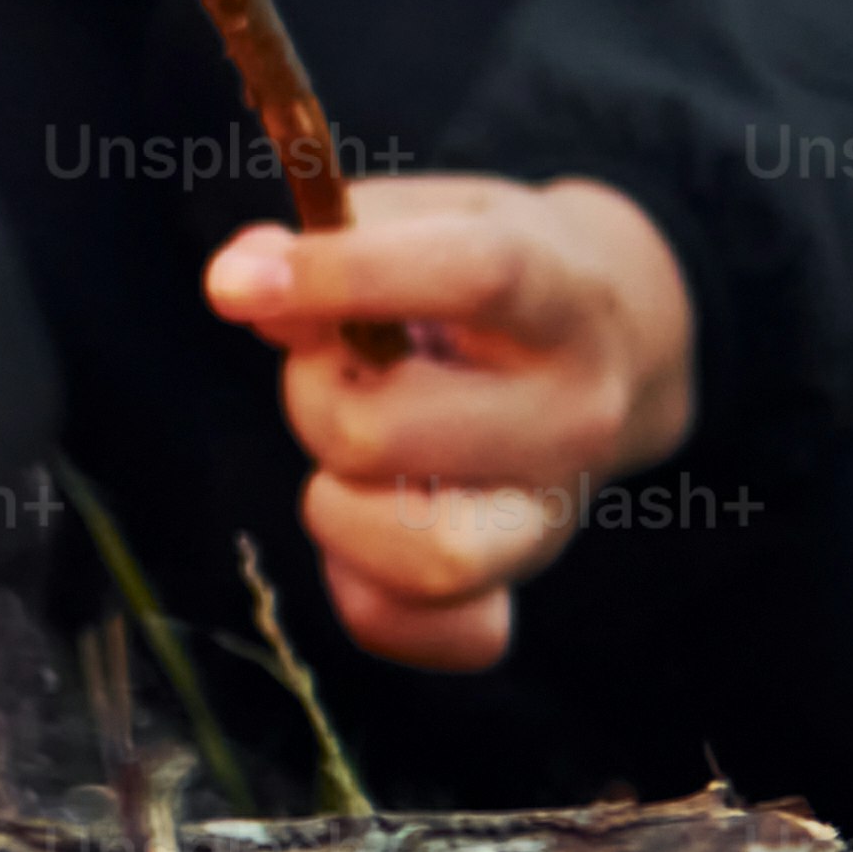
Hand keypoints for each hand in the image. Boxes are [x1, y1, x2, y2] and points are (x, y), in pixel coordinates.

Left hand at [203, 175, 697, 676]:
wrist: (613, 344)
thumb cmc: (491, 275)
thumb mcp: (433, 216)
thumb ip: (335, 233)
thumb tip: (243, 279)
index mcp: (559, 294)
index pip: (472, 276)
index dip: (343, 277)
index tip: (238, 285)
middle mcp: (575, 412)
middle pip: (388, 431)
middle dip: (314, 395)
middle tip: (328, 366)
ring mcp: (556, 511)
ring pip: (423, 555)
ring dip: (339, 504)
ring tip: (346, 454)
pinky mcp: (526, 582)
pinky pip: (443, 635)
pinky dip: (373, 599)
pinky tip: (358, 530)